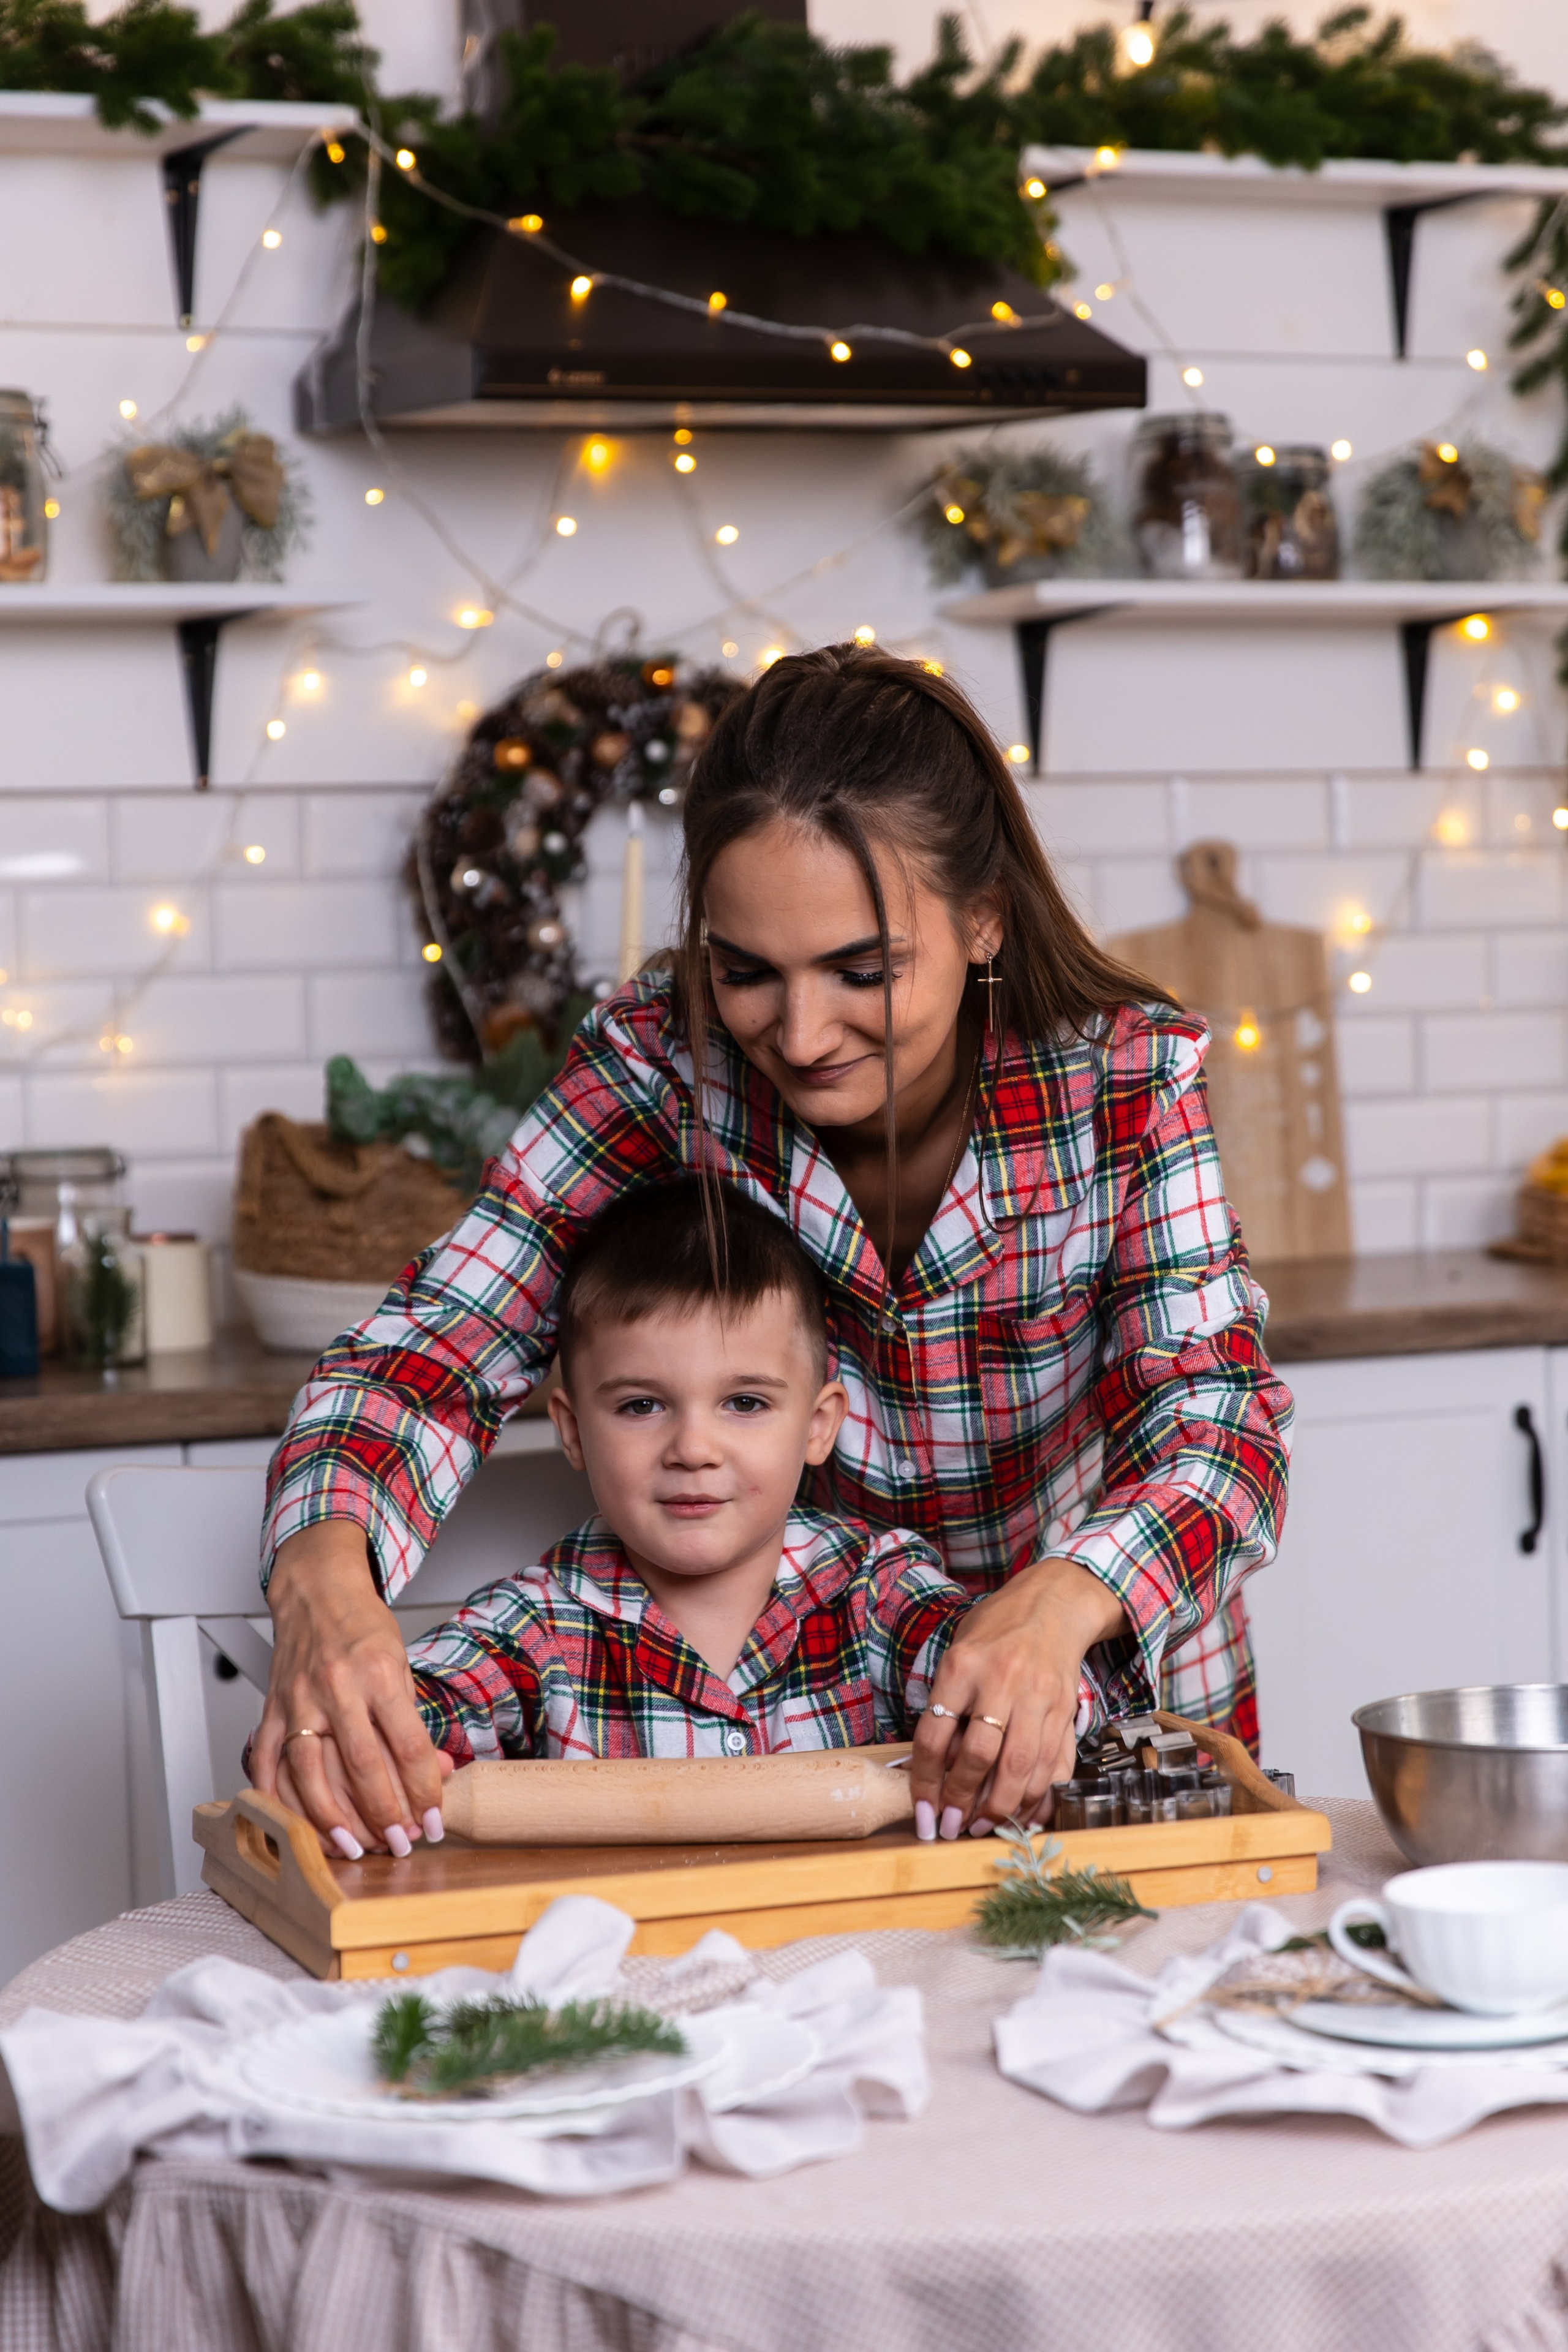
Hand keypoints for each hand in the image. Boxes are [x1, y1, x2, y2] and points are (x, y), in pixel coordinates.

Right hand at [252, 1521, 445, 1856]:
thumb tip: (436, 1774)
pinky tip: (293, 1826)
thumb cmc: (362, 1627)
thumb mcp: (401, 1664)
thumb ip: (413, 1721)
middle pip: (361, 1765)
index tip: (433, 1822)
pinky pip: (267, 1762)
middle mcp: (337, 1687)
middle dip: (383, 1815)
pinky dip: (275, 1799)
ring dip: (331, 1819)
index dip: (423, 1792)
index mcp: (379, 1673)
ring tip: (352, 1847)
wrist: (316, 1591)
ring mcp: (299, 1700)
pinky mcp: (271, 1709)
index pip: (408, 1745)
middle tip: (399, 1845)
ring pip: (309, 1772)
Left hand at [909, 1557, 1125, 1839]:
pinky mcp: (1065, 1711)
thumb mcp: (958, 1653)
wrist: (1053, 1606)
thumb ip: (948, 1704)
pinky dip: (1036, 1797)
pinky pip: (1052, 1765)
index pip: (935, 1735)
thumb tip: (933, 1768)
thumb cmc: (995, 1630)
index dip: (925, 1782)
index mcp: (963, 1665)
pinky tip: (1020, 1813)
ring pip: (1021, 1767)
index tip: (922, 1810)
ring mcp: (1038, 1697)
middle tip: (950, 1827)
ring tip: (982, 1828)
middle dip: (963, 1800)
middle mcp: (1001, 1681)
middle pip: (980, 1756)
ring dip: (1000, 1808)